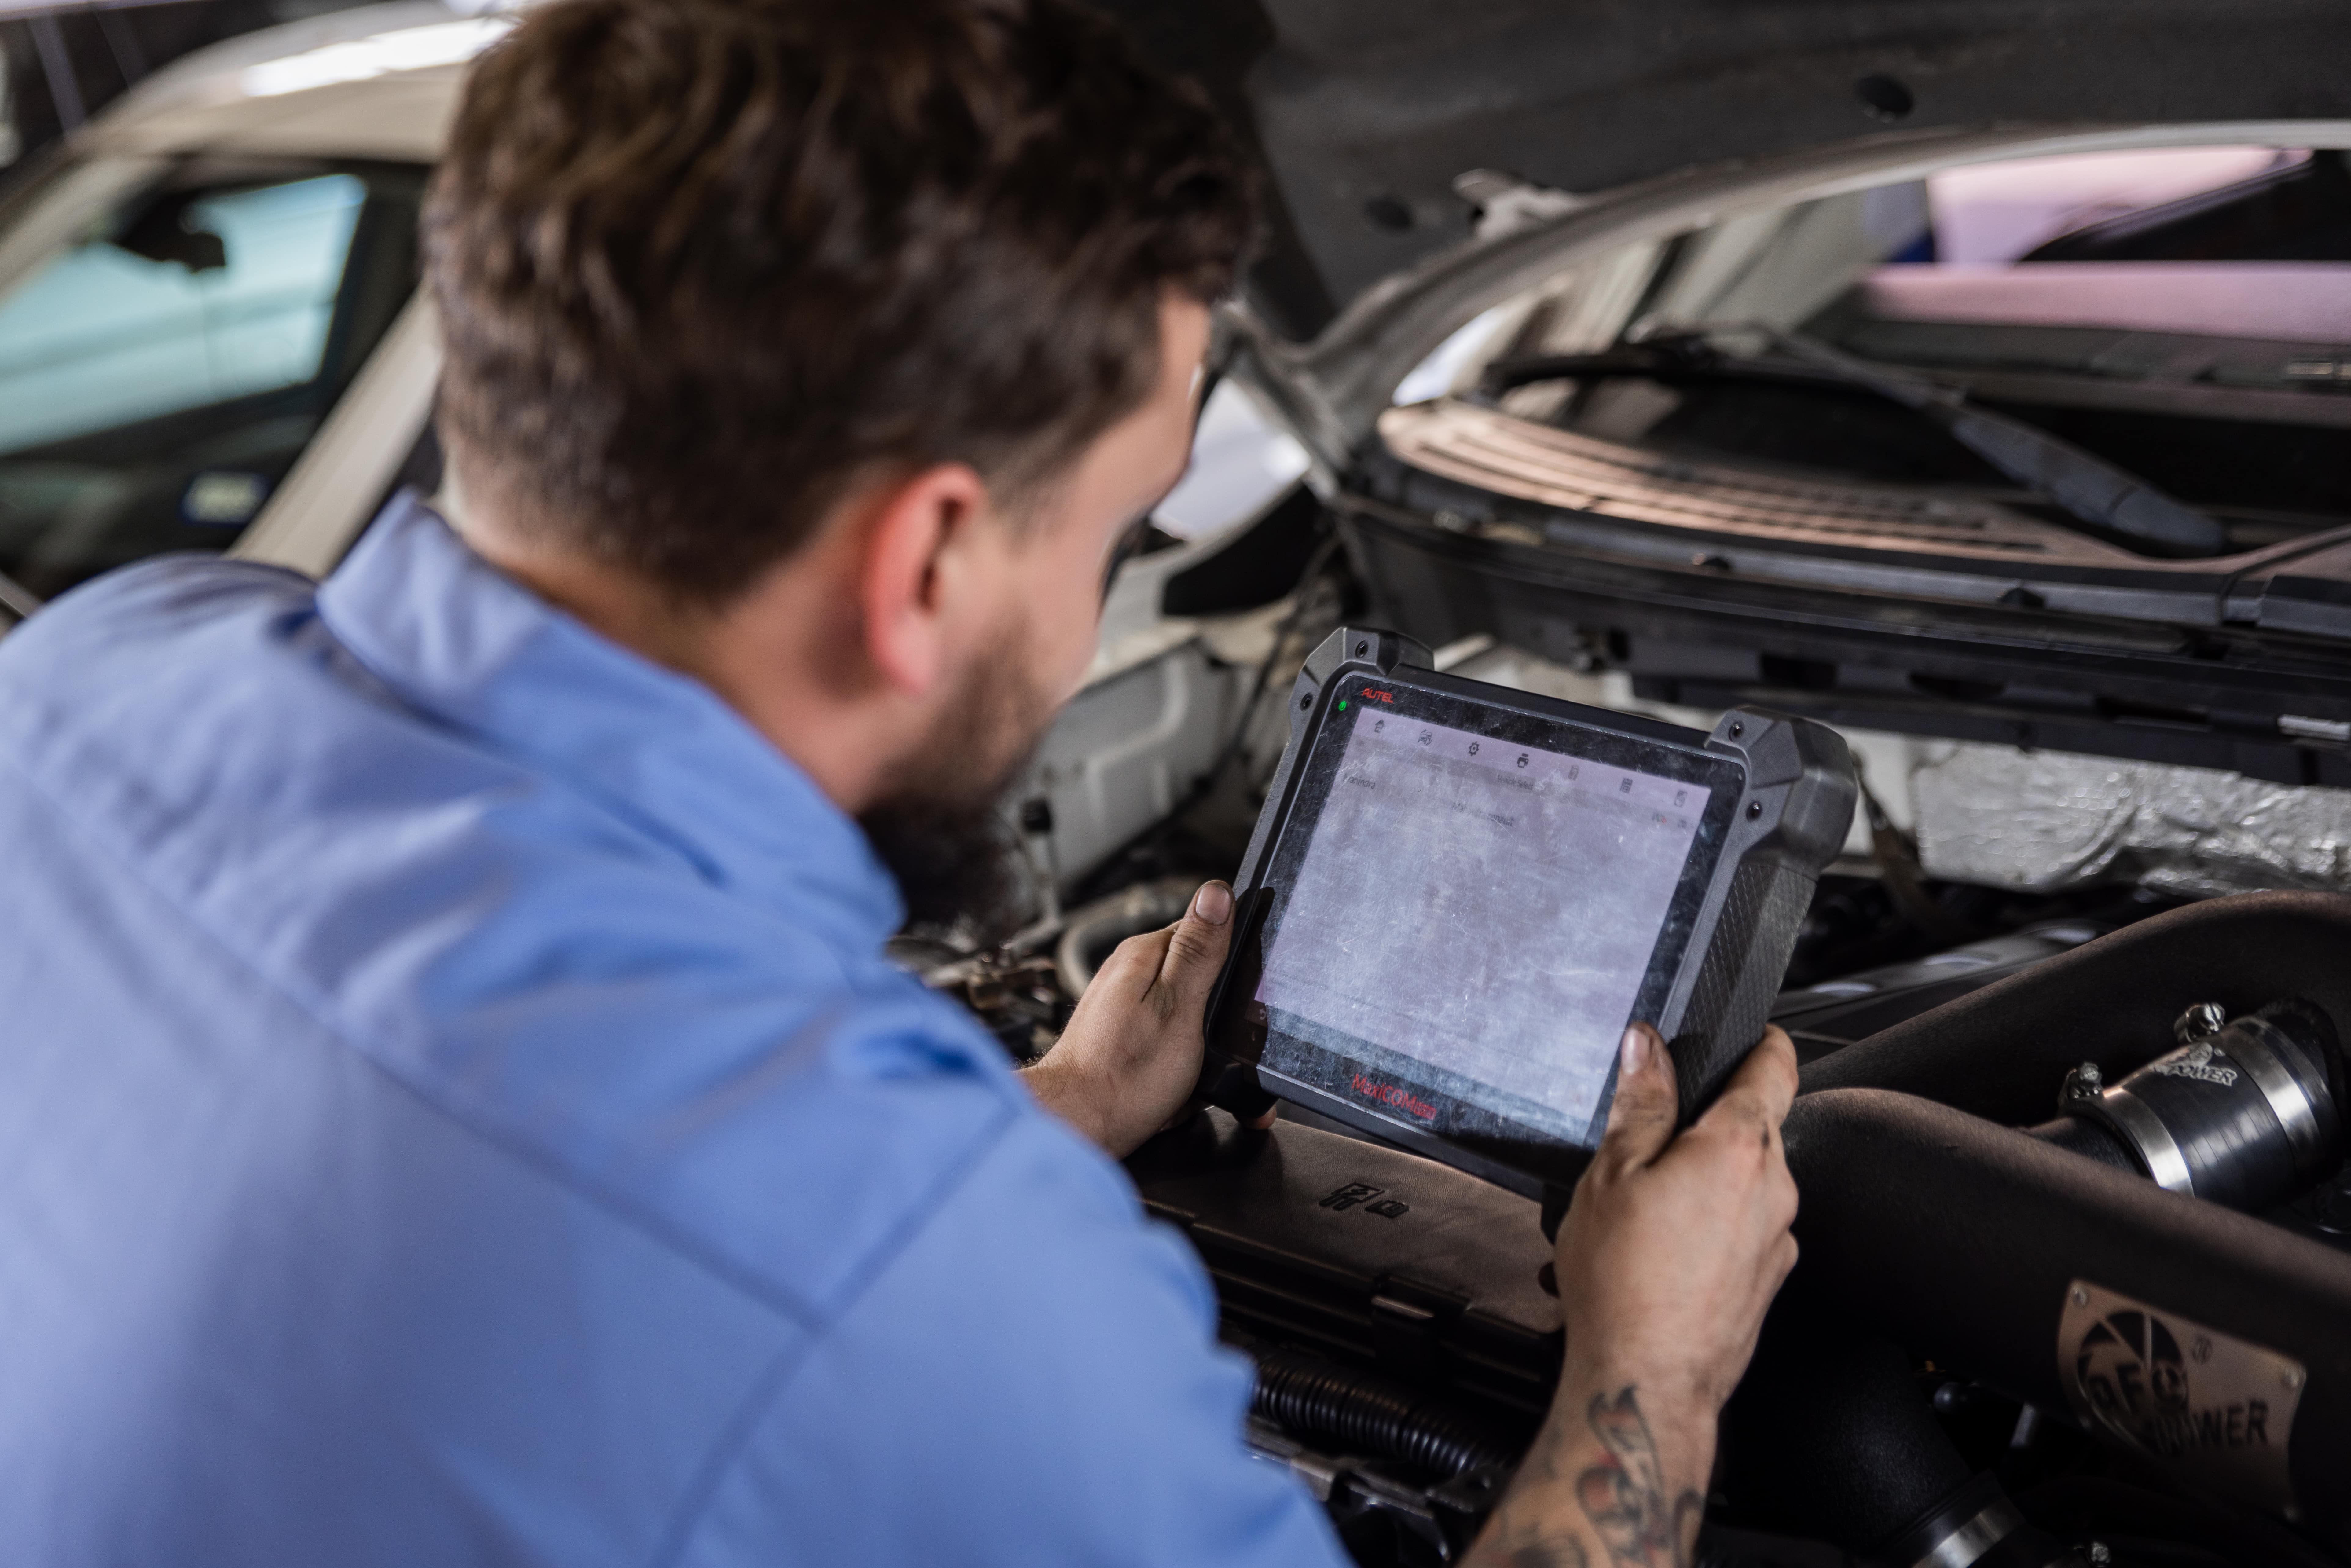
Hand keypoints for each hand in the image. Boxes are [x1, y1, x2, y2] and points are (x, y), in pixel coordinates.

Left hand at [1020, 880, 1241, 1156]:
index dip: (1232, 972)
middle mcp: (1128, 972)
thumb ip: (1199, 951)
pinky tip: (1172, 1089)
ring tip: (1187, 1078)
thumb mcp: (1179, 1006)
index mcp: (1145, 954)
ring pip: (1185, 1019)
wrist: (1077, 1124)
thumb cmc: (1125, 1074)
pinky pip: (1166, 1046)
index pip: (1208, 936)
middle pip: (1197, 980)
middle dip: (1214, 1021)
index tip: (1234, 1008)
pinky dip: (1176, 1070)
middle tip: (1208, 1054)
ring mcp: (1121, 1005)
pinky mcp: (1120, 1036)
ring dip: (1198, 1052)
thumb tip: (1217, 893)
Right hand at [1465, 1023, 1798, 1567]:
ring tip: (1645, 1208)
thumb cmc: (1625, 1284)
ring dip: (1706, 1180)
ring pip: (1748, 1183)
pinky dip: (1712, 1226)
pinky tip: (1663, 1250)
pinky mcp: (1769, 1281)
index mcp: (1739, 1149)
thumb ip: (1638, 1102)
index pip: (1776, 1066)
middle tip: (1651, 1139)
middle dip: (1710, 1124)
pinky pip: (1745, 1230)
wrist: (1646, 1382)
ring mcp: (1777, 1240)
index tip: (1752, 1033)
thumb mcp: (1612, 1173)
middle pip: (1756, 1127)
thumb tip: (1646, 1046)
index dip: (1763, 1040)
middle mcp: (1775, 1191)